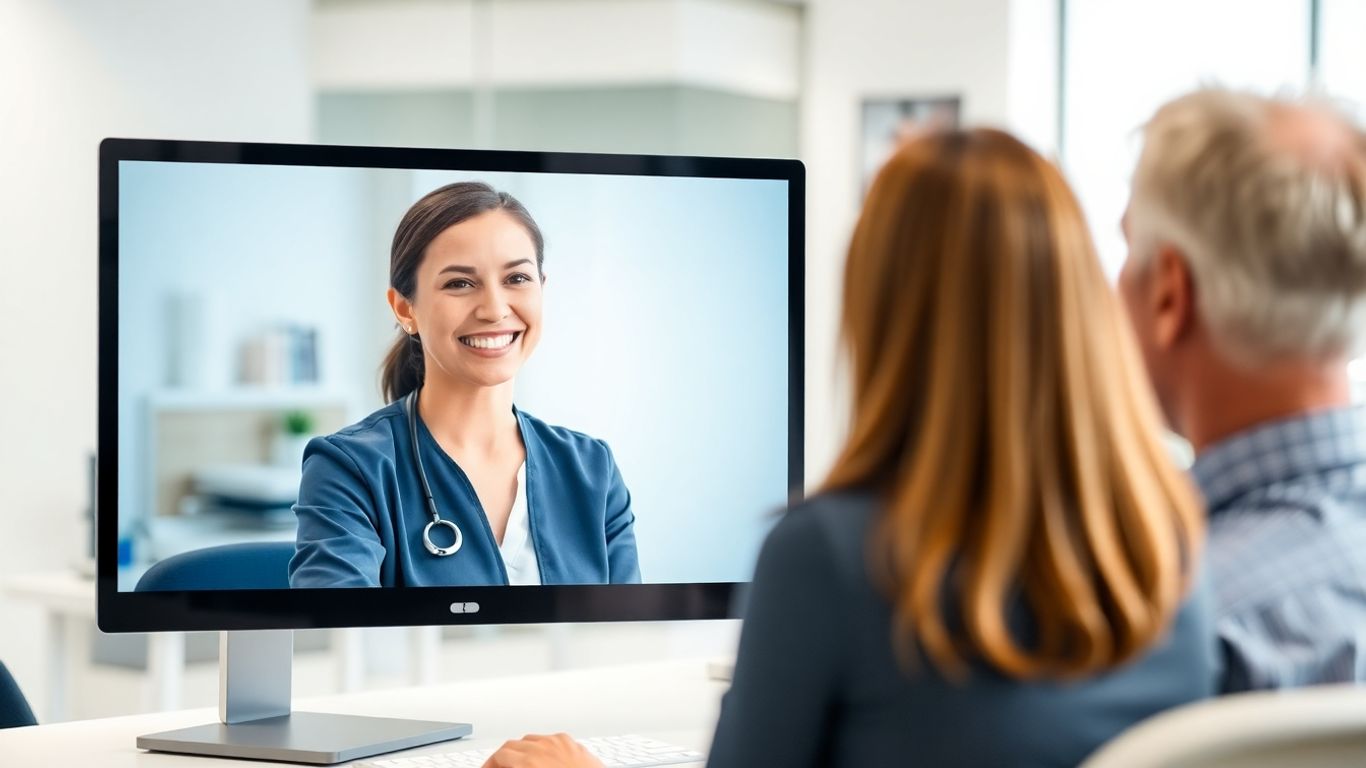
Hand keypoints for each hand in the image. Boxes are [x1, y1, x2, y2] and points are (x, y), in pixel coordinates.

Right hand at [480, 733, 604, 767]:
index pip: (500, 755)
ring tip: (518, 764)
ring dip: (520, 751)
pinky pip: (549, 739)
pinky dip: (541, 747)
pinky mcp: (572, 742)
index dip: (490, 764)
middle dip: (503, 758)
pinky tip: (541, 758)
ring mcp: (559, 742)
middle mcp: (544, 748)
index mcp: (529, 762)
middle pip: (512, 745)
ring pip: (530, 740)